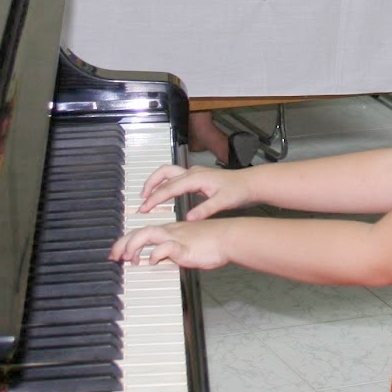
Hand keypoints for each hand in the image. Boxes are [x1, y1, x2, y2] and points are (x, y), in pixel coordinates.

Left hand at [109, 220, 229, 269]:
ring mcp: (177, 238)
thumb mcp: (187, 247)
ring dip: (133, 246)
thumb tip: (161, 259)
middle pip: (139, 232)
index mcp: (170, 230)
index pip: (142, 232)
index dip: (127, 241)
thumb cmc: (213, 243)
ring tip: (128, 259)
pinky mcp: (185, 247)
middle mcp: (170, 232)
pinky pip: (165, 247)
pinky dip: (156, 253)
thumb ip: (173, 252)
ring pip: (147, 234)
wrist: (229, 238)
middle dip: (122, 243)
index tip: (118, 252)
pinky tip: (153, 260)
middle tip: (113, 256)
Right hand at [139, 162, 253, 214]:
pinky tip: (165, 195)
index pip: (169, 188)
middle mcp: (193, 173)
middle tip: (141, 200)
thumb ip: (205, 210)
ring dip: (156, 182)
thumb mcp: (223, 202)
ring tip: (147, 195)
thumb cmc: (238, 190)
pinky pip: (175, 178)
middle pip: (164, 174)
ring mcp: (194, 174)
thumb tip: (189, 219)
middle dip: (150, 185)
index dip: (155, 198)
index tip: (144, 208)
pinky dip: (165, 184)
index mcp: (195, 178)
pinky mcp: (197, 178)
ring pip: (168, 173)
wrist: (250, 183)